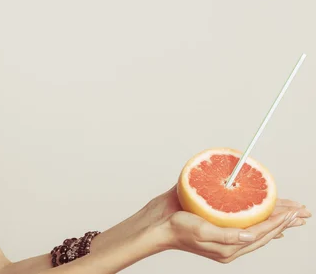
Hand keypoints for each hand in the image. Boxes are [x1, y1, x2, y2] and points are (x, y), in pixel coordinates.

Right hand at [145, 184, 309, 233]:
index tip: (294, 211)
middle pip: (264, 230)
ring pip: (257, 224)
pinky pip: (243, 218)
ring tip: (290, 209)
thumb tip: (251, 236)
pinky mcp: (216, 219)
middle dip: (284, 220)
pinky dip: (257, 213)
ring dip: (274, 216)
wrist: (156, 224)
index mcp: (229, 248)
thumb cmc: (175, 229)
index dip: (279, 221)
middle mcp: (229, 240)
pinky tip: (264, 209)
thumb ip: (227, 236)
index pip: (261, 233)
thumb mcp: (201, 232)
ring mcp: (224, 230)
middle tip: (302, 211)